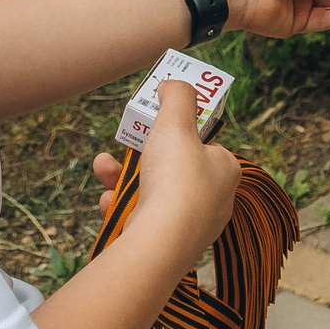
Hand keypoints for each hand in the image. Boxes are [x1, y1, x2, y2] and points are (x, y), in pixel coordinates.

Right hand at [101, 80, 239, 269]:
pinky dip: (122, 206)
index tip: (157, 124)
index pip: (206, 144)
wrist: (159, 243)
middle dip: (139, 154)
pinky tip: (109, 202)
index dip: (181, 132)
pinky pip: (141, 217)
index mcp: (225, 170)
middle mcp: (214, 200)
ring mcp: (191, 225)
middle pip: (172, 167)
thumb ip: (177, 97)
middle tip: (123, 143)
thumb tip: (174, 83)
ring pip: (152, 192)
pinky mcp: (167, 245)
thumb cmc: (175, 180)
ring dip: (122, 177)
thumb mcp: (176, 122)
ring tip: (103, 168)